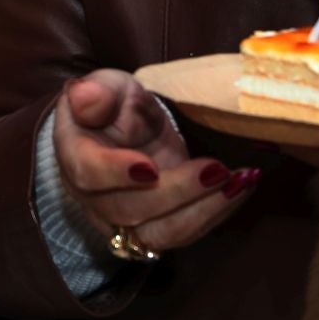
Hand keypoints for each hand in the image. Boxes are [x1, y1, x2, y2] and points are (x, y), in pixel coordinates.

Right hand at [52, 69, 257, 255]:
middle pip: (130, 210)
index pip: (88, 173)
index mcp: (76, 155)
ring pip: (160, 233)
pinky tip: (241, 188)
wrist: (128, 132)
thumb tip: (83, 95)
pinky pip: (184, 233)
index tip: (149, 167)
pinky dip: (216, 213)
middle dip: (177, 193)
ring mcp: (125, 221)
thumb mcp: (108, 86)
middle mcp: (94, 198)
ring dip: (203, 211)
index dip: (116, 173)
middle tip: (217, 169)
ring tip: (239, 183)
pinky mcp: (156, 228)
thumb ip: (98, 91)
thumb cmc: (114, 106)